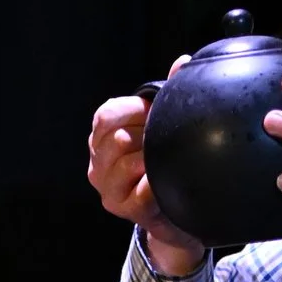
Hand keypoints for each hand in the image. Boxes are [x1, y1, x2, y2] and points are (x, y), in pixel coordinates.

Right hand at [88, 60, 208, 276]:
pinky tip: (166, 179)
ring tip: (164, 160)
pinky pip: (142, 189)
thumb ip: (167, 96)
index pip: (105, 115)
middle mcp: (98, 166)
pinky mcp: (126, 210)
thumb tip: (183, 62)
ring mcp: (109, 190)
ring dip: (151, 158)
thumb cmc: (164, 168)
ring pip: (126, 162)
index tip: (153, 113)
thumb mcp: (161, 130)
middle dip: (145, 134)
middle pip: (115, 136)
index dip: (132, 110)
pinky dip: (156, 181)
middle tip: (163, 140)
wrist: (177, 219)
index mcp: (102, 141)